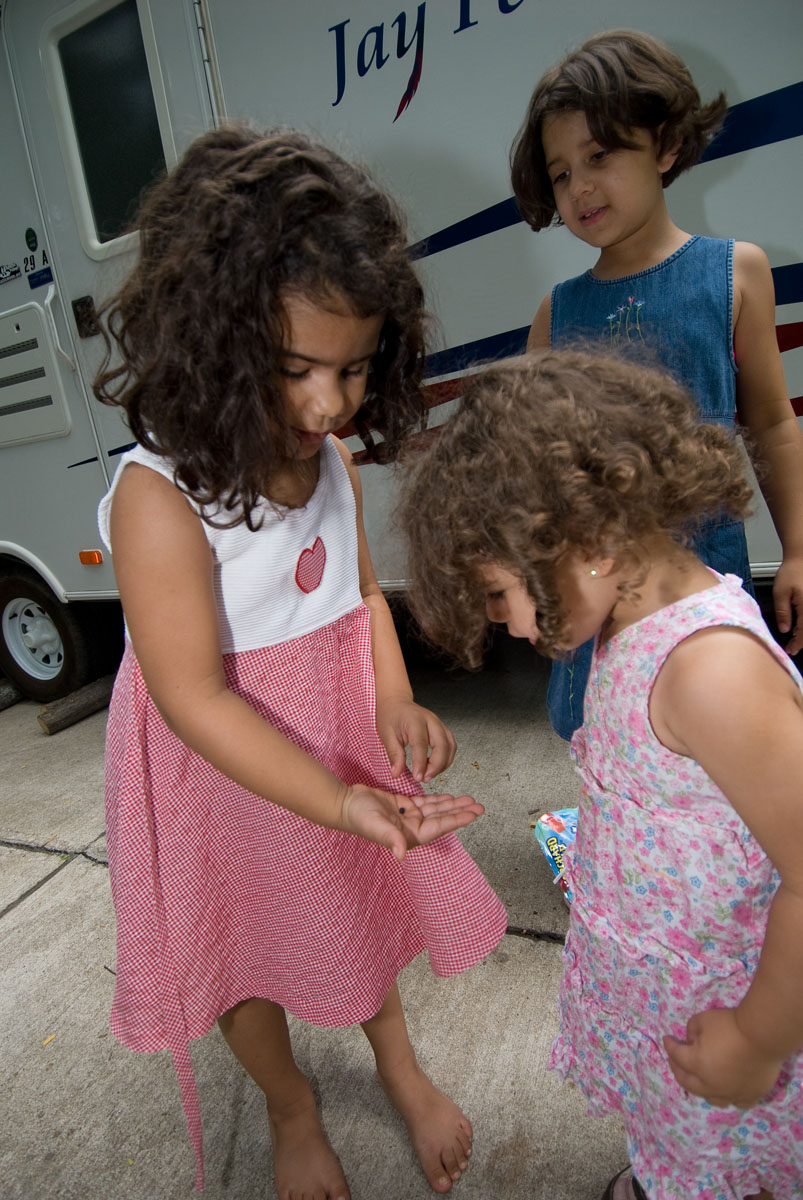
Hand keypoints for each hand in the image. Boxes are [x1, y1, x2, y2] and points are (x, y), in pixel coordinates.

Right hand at [340, 783, 483, 861]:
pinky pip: (425, 802)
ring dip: (452, 805)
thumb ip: (391, 839)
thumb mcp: (376, 826)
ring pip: (436, 810)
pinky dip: (438, 799)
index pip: (439, 827)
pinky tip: (449, 796)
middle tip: (479, 806)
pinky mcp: (403, 806)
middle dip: (460, 812)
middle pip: (442, 818)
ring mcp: (409, 817)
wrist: (345, 804)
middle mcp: (413, 828)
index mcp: (410, 836)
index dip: (457, 820)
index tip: (473, 814)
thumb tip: (401, 854)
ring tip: (470, 800)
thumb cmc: (359, 817)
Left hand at [376, 696, 456, 782]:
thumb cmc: (390, 716)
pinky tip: (435, 767)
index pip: (421, 744)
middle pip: (442, 744)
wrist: (396, 703)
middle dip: (436, 765)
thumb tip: (396, 774)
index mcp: (415, 720)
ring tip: (429, 775)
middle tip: (425, 779)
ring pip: (450, 746)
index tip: (417, 777)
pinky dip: (446, 759)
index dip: (420, 762)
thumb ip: (394, 755)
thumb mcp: (386, 735)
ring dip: (443, 764)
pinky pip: (450, 746)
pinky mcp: (442, 729)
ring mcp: (439, 724)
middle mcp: (431, 721)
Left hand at [663, 1007, 783, 1108]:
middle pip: (688, 1083)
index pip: (677, 1056)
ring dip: (701, 1089)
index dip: (670, 1046)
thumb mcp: (702, 1019)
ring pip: (711, 1099)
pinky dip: (729, 1098)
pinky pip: (736, 1102)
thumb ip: (692, 1030)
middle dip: (678, 1071)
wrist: (763, 1036)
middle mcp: (711, 1085)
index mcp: (696, 1065)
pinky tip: (727, 1092)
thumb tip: (692, 1040)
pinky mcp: (750, 1095)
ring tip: (699, 1082)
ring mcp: (731, 1093)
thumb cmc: (730, 1026)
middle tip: (675, 1063)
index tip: (667, 1039)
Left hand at [773, 555, 802, 654]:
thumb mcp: (781, 592)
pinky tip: (799, 626)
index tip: (790, 650)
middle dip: (802, 641)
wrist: (802, 557)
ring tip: (795, 639)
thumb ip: (783, 612)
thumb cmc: (791, 571)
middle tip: (792, 648)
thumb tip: (785, 629)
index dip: (797, 644)